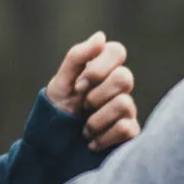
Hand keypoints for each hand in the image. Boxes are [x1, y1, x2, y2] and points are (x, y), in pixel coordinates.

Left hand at [46, 32, 139, 152]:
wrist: (53, 147)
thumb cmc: (57, 112)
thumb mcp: (60, 82)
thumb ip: (78, 57)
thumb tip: (101, 37)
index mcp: (103, 70)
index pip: (117, 51)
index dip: (98, 68)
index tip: (79, 85)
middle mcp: (119, 88)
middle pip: (125, 78)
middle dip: (96, 96)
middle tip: (83, 107)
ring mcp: (127, 110)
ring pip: (124, 104)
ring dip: (96, 120)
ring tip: (84, 130)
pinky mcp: (130, 133)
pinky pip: (127, 129)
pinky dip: (104, 137)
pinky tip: (92, 143)